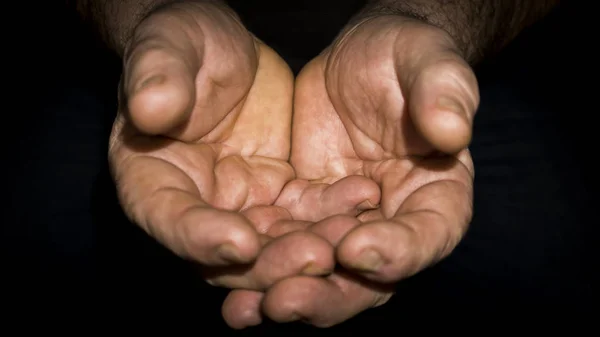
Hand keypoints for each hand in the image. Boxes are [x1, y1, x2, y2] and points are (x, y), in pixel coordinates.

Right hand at [108, 1, 333, 291]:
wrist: (224, 49)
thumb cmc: (183, 44)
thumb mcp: (166, 49)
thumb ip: (156, 77)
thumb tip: (148, 107)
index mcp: (150, 178)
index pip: (167, 218)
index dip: (199, 237)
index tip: (240, 243)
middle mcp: (194, 205)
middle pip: (226, 253)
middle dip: (272, 261)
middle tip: (316, 255)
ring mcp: (238, 205)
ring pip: (273, 245)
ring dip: (310, 247)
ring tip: (350, 235)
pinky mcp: (277, 194)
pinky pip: (306, 213)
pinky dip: (333, 214)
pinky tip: (363, 198)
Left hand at [223, 15, 477, 327]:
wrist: (359, 61)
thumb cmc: (406, 58)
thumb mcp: (428, 62)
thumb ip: (444, 91)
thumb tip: (453, 129)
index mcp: (438, 196)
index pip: (428, 236)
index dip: (398, 251)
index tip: (355, 248)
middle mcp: (394, 224)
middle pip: (369, 278)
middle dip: (326, 294)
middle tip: (284, 298)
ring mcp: (348, 224)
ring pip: (321, 275)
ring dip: (285, 291)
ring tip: (247, 306)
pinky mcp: (307, 214)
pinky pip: (284, 246)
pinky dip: (259, 266)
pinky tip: (227, 281)